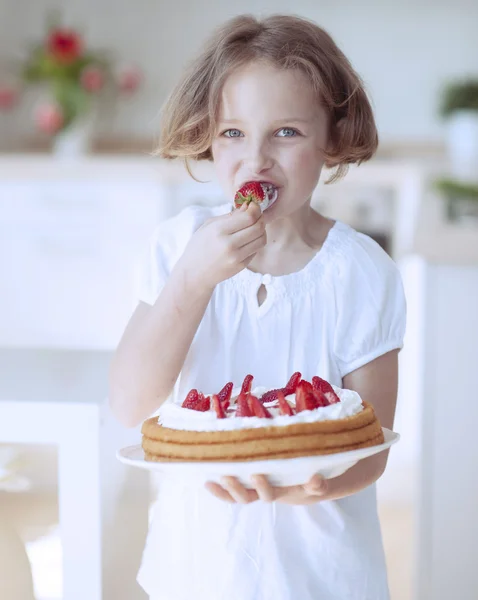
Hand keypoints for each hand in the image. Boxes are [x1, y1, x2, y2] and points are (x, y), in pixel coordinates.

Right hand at [178, 202, 265, 289]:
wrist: (193, 273)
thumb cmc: (199, 246)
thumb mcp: (209, 225)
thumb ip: (230, 216)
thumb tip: (248, 206)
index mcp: (219, 230)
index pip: (249, 217)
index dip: (256, 209)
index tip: (253, 207)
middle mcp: (230, 244)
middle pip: (258, 227)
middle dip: (260, 219)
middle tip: (255, 217)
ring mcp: (236, 257)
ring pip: (262, 239)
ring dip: (261, 231)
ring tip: (252, 229)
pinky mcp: (241, 266)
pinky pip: (256, 250)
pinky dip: (255, 243)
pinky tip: (247, 241)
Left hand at [205, 473, 327, 504]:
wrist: (306, 486)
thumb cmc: (310, 482)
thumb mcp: (319, 485)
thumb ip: (319, 485)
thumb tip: (315, 479)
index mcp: (282, 492)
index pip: (270, 494)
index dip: (263, 488)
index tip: (256, 475)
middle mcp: (265, 493)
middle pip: (248, 497)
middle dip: (238, 489)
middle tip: (227, 476)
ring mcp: (255, 490)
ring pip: (237, 496)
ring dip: (225, 490)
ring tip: (212, 480)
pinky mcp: (249, 484)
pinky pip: (231, 492)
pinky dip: (220, 490)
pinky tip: (207, 482)